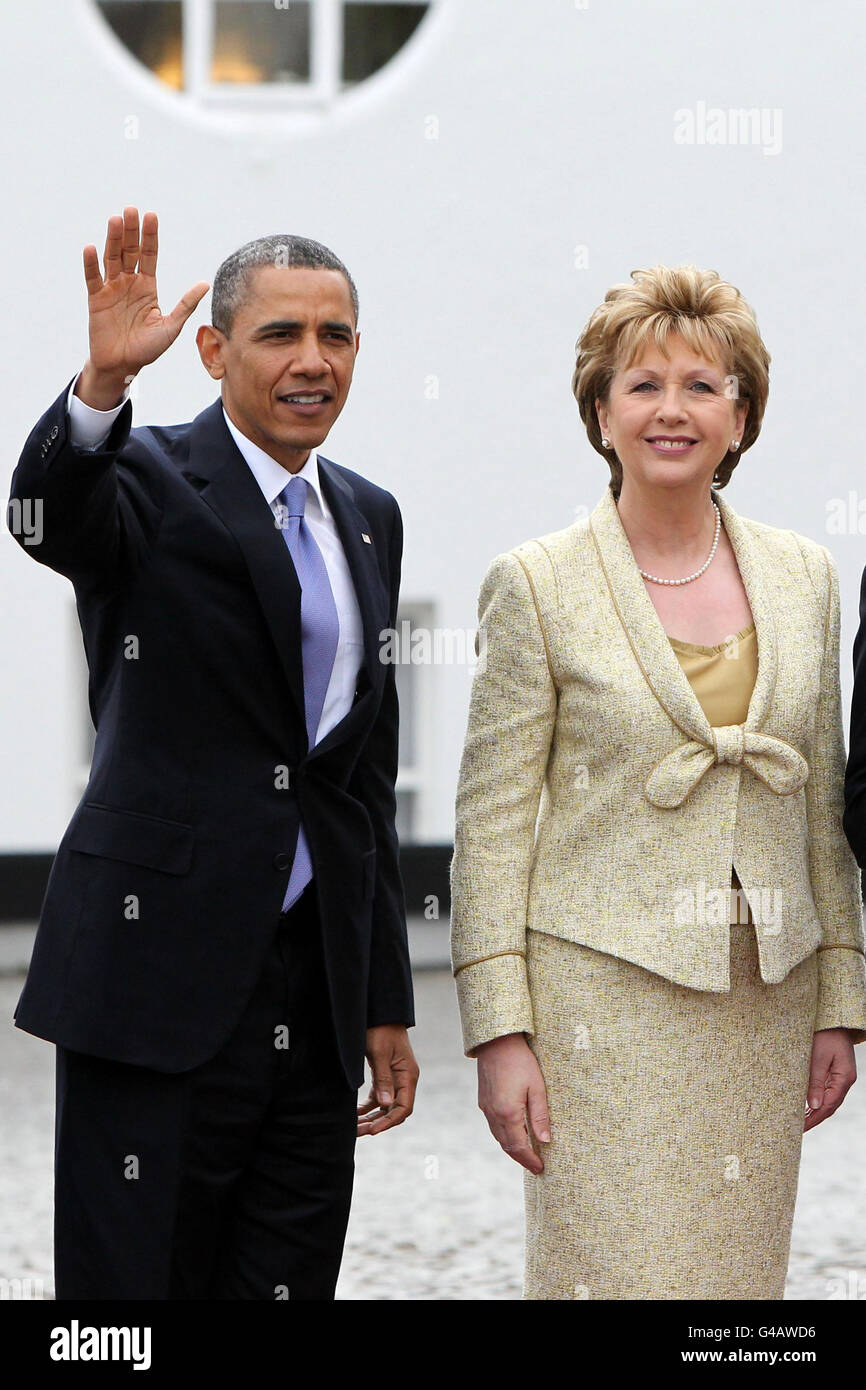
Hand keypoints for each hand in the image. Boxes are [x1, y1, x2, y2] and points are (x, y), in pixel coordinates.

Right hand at [77, 206, 209, 407]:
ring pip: (111, 259)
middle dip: (130, 231)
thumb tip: (205, 284)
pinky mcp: (96, 299)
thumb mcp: (171, 326)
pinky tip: (91, 247)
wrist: (123, 366)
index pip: (149, 255)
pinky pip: (93, 278)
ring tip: (115, 220)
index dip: (150, 237)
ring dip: (112, 239)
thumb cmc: (148, 349)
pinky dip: (91, 264)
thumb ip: (186, 304)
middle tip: (131, 210)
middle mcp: (129, 283)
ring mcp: (112, 289)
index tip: (151, 216)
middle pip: (129, 251)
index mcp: (147, 287)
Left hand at [357, 1024, 418, 1135]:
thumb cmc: (381, 1029)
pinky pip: (378, 1097)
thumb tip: (386, 1104)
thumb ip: (383, 1078)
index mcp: (408, 1075)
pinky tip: (355, 1114)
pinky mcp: (385, 1075)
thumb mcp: (379, 1053)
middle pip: (394, 1110)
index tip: (373, 1130)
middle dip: (377, 1123)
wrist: (380, 1011)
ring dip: (371, 1117)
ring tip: (355, 1128)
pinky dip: (368, 1107)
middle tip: (358, 1133)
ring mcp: (395, 1078)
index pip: (403, 1107)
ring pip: (385, 1106)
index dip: (389, 1121)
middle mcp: (404, 1079)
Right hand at [475, 1032, 549, 1173]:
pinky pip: (493, 1126)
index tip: (540, 1168)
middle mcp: (493, 1114)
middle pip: (507, 1146)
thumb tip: (545, 1141)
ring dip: (512, 1148)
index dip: (530, 1160)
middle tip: (535, 1166)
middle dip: (521, 1158)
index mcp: (508, 1113)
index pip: (519, 1147)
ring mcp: (486, 1108)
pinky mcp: (483, 1101)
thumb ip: (540, 1116)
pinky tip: (514, 1134)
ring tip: (526, 1154)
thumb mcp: (537, 1088)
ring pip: (498, 1137)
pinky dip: (504, 1136)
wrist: (496, 1042)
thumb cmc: (520, 1062)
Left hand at [804, 1027, 856, 1130]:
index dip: (815, 1117)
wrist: (833, 1020)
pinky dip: (817, 1101)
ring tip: (800, 1122)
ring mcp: (841, 1077)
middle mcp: (845, 1080)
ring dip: (816, 1111)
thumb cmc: (825, 1034)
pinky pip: (827, 1091)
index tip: (802, 1127)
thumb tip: (814, 1105)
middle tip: (798, 1129)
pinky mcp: (835, 1072)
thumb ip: (815, 1081)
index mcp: (845, 1077)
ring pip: (829, 1100)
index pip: (830, 1104)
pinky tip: (807, 1107)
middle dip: (815, 1118)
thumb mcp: (817, 1057)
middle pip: (831, 1105)